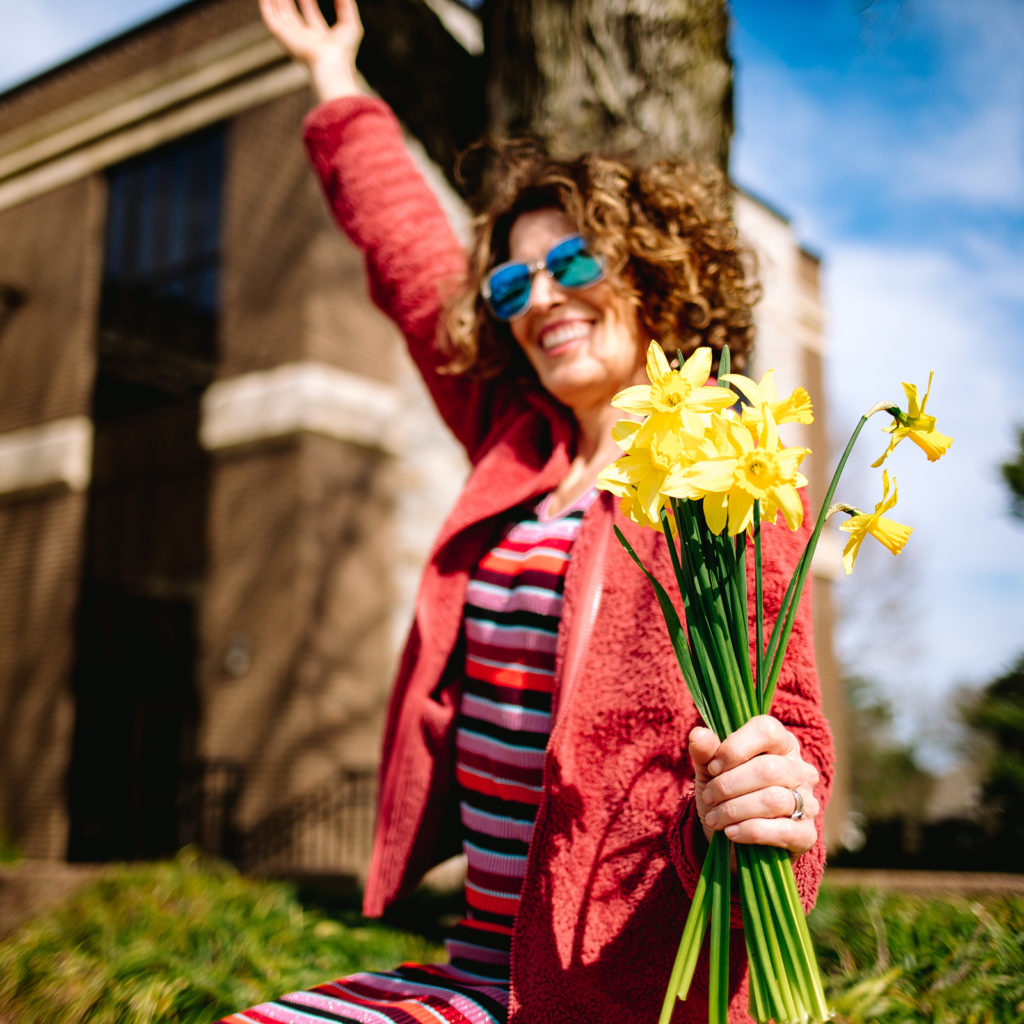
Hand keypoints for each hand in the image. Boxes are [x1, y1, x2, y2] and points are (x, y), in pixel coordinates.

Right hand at [259, 0, 363, 101]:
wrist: (330, 64)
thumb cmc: (343, 49)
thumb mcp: (349, 23)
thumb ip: (345, 5)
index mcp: (319, 36)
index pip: (310, 13)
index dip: (308, 1)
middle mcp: (304, 38)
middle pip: (292, 13)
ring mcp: (292, 38)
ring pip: (280, 14)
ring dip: (277, 1)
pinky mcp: (282, 38)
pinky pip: (270, 19)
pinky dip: (267, 6)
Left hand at [689, 715, 819, 856]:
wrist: (735, 840)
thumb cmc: (727, 794)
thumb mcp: (710, 771)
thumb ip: (705, 751)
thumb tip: (698, 735)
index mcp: (781, 744)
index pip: (767, 731)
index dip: (735, 748)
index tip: (713, 766)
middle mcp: (801, 770)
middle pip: (768, 769)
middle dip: (729, 785)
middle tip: (709, 796)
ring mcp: (808, 802)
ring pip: (773, 800)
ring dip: (734, 810)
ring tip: (714, 817)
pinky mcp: (807, 834)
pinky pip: (783, 831)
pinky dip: (749, 831)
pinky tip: (730, 832)